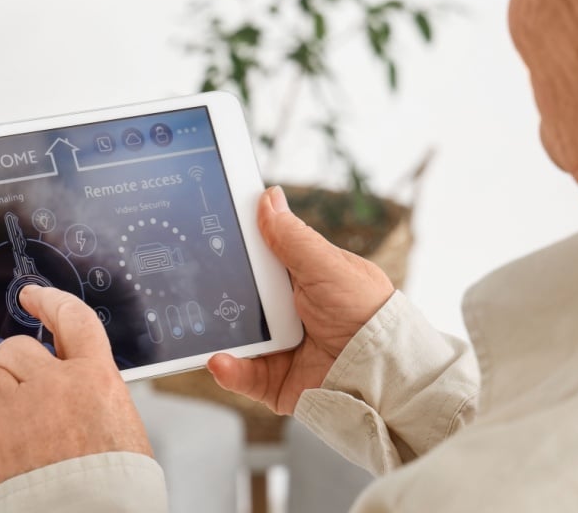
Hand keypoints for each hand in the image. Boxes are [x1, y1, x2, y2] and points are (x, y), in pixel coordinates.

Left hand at [0, 286, 152, 496]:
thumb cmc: (112, 481)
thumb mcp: (120, 420)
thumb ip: (90, 386)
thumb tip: (62, 365)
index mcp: (96, 378)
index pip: (72, 319)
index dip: (50, 301)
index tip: (34, 297)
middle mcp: (54, 387)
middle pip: (14, 349)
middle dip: (16, 368)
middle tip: (27, 394)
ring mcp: (16, 414)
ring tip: (13, 426)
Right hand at [207, 186, 393, 414]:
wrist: (383, 372)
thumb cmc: (366, 314)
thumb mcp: (326, 266)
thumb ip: (292, 237)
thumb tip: (268, 198)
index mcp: (301, 277)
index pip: (260, 256)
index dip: (235, 246)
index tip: (206, 231)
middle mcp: (287, 310)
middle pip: (239, 294)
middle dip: (217, 289)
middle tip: (194, 280)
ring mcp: (278, 346)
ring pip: (234, 335)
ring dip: (216, 332)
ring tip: (201, 326)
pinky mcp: (274, 380)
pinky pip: (242, 374)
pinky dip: (228, 369)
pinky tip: (221, 360)